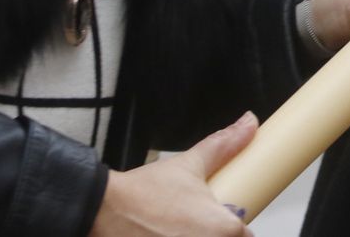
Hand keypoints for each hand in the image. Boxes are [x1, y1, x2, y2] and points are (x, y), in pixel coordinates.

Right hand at [89, 113, 255, 234]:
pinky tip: (163, 235)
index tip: (221, 216)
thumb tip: (248, 124)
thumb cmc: (142, 196)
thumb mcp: (189, 164)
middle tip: (190, 222)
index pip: (245, 234)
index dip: (233, 225)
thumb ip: (224, 145)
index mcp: (224, 230)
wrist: (102, 210)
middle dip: (212, 233)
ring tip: (175, 229)